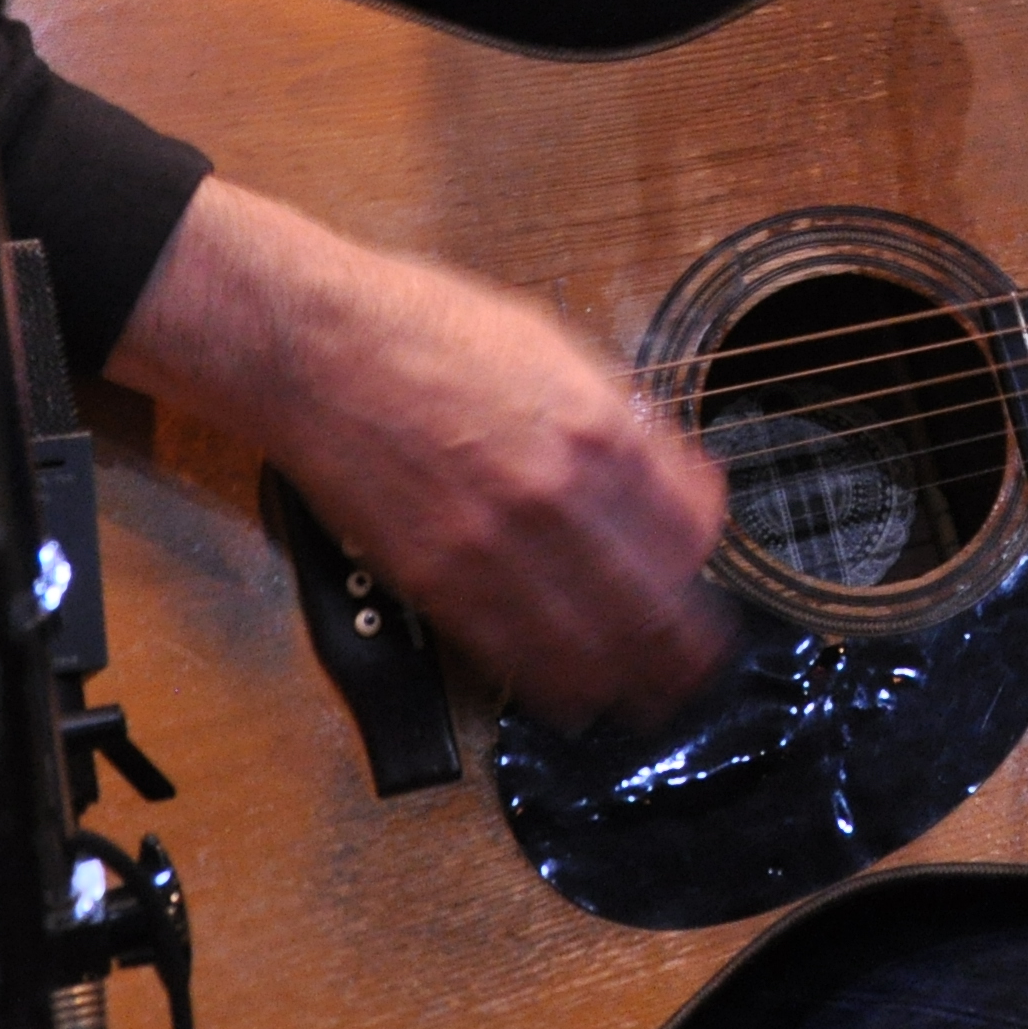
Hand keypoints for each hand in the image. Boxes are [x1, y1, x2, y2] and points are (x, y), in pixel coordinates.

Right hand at [106, 178, 731, 723]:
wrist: (320, 349)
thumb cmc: (428, 331)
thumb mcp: (557, 347)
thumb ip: (619, 416)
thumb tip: (670, 472)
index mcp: (599, 428)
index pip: (692, 528)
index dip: (706, 554)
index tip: (701, 562)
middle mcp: (558, 496)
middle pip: (655, 606)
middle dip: (687, 647)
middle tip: (702, 665)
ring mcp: (496, 547)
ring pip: (592, 649)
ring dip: (632, 682)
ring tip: (653, 697)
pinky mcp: (438, 583)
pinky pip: (516, 656)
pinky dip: (557, 683)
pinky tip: (577, 694)